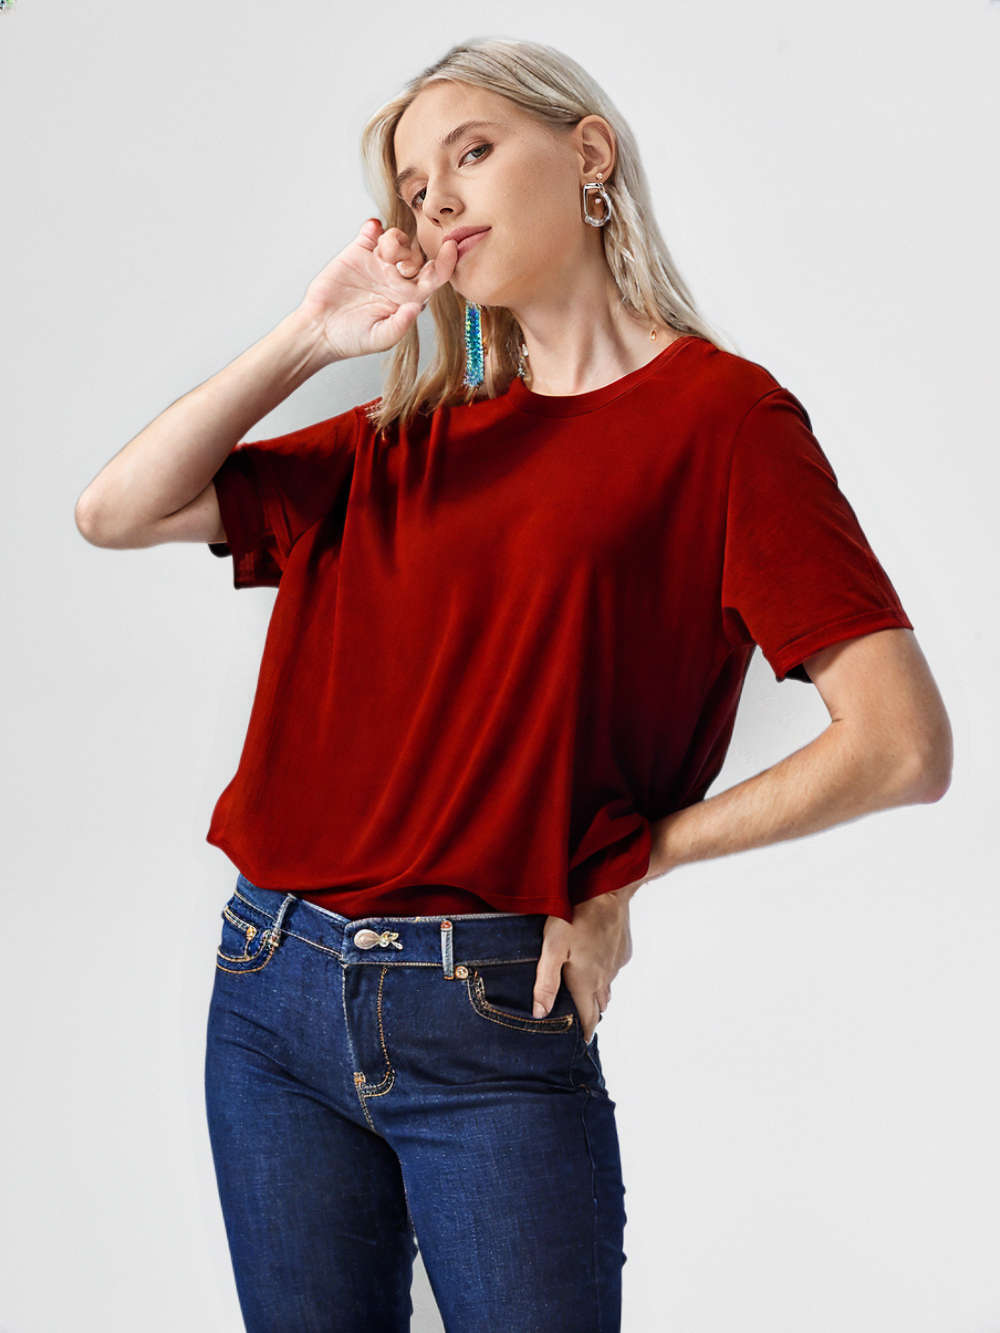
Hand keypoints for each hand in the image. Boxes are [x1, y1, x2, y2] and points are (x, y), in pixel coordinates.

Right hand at [296, 219, 458, 364]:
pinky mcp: (357, 252)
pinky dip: (374, 226)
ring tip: (383, 252)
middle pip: (419, 254)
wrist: (319, 330)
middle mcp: (397, 278)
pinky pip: (372, 231)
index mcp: (409, 297)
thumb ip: (400, 324)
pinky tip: (371, 231)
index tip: (451, 247)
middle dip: (415, 254)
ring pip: (398, 239)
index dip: (446, 262)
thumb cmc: (351, 339)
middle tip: (400, 265)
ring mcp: (378, 263)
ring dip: (396, 240)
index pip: (435, 276)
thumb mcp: (380, 338)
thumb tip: (417, 306)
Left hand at [532, 879, 644, 1044]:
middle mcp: (604, 978)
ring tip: (583, 991)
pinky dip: (603, 970)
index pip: (587, 1017)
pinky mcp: (622, 950)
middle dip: (589, 1013)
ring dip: (596, 992)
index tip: (580, 1043)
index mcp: (586, 981)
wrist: (606, 890)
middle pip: (598, 1004)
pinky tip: (592, 958)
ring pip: (605, 986)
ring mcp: (615, 964)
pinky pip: (612, 968)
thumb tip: (540, 1014)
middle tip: (577, 1018)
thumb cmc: (573, 917)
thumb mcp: (551, 949)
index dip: (583, 1032)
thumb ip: (545, 982)